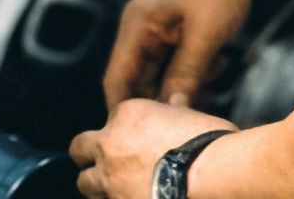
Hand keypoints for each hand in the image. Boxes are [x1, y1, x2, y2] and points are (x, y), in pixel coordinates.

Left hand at [70, 99, 234, 198]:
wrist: (213, 175)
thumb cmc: (208, 144)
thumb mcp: (191, 116)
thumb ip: (174, 111)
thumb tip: (176, 103)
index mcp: (128, 114)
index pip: (111, 118)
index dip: (122, 130)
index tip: (134, 138)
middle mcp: (111, 145)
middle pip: (80, 149)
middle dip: (89, 155)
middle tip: (109, 162)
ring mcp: (110, 181)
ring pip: (85, 183)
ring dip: (98, 184)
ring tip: (119, 187)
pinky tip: (130, 198)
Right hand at [103, 0, 257, 108]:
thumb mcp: (205, 35)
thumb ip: (185, 76)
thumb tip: (170, 115)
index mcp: (137, 26)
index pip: (116, 82)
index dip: (126, 114)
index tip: (146, 140)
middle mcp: (142, 25)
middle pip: (141, 79)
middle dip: (167, 99)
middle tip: (198, 109)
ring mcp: (160, 22)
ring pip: (163, 69)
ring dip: (187, 81)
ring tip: (216, 73)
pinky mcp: (178, 20)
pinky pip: (178, 55)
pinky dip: (196, 65)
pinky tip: (221, 59)